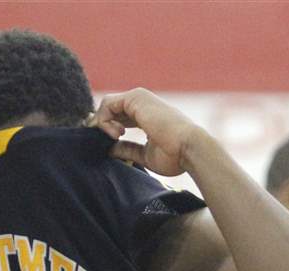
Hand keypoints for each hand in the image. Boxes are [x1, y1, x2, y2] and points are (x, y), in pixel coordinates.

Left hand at [86, 88, 203, 176]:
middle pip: (111, 110)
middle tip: (100, 143)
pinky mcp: (135, 97)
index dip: (108, 129)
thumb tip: (108, 150)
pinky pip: (107, 104)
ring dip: (102, 125)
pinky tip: (115, 134)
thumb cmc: (174, 156)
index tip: (107, 145)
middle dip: (100, 126)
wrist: (189, 148)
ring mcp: (139, 98)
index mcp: (147, 116)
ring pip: (106, 106)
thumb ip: (127, 149)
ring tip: (113, 139)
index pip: (120, 117)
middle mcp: (142, 104)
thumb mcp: (145, 155)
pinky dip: (104, 120)